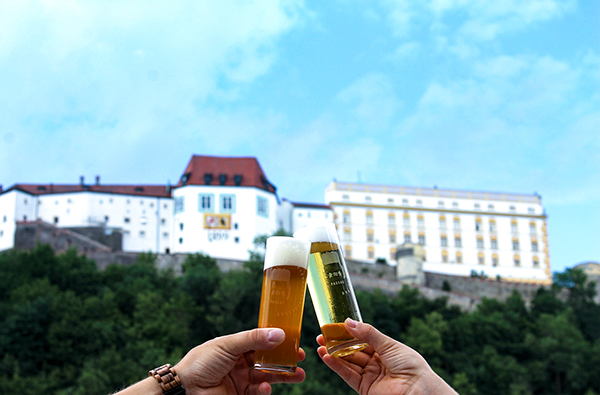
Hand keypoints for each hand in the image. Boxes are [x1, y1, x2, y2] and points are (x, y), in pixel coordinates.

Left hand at [175, 328, 304, 394]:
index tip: (293, 339)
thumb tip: (279, 333)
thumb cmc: (200, 362)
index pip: (261, 341)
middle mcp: (240, 362)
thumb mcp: (228, 345)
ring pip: (268, 376)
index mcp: (236, 346)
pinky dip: (265, 390)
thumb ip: (254, 339)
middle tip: (300, 358)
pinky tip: (266, 386)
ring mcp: (241, 380)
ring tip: (297, 374)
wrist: (185, 390)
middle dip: (285, 359)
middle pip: (268, 359)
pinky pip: (259, 392)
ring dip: (283, 375)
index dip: (277, 341)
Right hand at [317, 319, 456, 394]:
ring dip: (333, 353)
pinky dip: (336, 366)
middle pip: (352, 350)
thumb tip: (348, 322)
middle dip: (337, 343)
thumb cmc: (410, 365)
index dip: (348, 332)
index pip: (361, 338)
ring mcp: (370, 375)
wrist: (418, 389)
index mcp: (384, 349)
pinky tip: (326, 356)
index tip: (334, 325)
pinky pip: (347, 375)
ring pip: (348, 362)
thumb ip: (367, 334)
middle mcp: (376, 362)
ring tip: (320, 344)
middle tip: (323, 334)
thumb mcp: (388, 344)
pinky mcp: (365, 387)